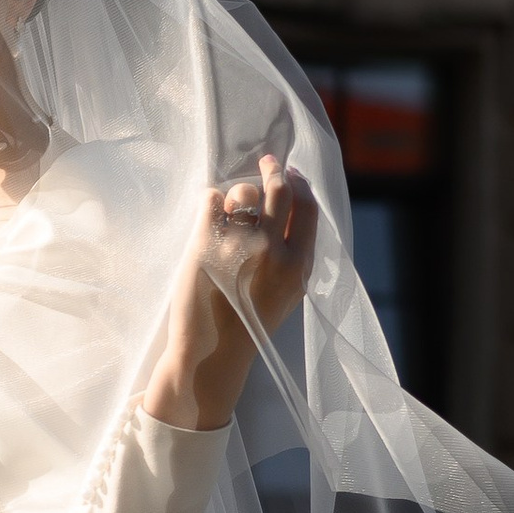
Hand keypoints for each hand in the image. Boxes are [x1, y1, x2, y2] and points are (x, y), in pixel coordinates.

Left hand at [143, 154, 318, 432]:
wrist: (211, 351)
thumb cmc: (247, 323)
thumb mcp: (287, 293)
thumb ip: (293, 257)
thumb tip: (289, 211)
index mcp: (298, 264)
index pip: (307, 208)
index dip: (300, 184)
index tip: (292, 173)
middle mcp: (272, 249)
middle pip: (279, 190)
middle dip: (273, 170)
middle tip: (267, 160)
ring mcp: (239, 243)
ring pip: (243, 192)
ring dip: (237, 193)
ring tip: (229, 208)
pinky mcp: (206, 241)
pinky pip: (210, 198)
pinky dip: (210, 201)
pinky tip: (208, 213)